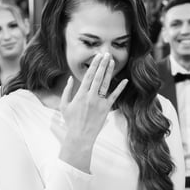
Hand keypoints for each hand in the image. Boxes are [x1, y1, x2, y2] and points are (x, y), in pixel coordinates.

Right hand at [58, 54, 127, 171]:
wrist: (80, 135)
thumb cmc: (71, 121)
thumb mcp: (64, 105)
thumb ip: (67, 91)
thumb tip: (71, 78)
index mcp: (81, 94)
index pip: (89, 76)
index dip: (94, 65)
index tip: (97, 56)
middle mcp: (91, 96)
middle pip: (98, 77)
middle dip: (102, 64)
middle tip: (106, 54)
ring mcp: (99, 102)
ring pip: (106, 84)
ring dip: (109, 72)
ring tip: (112, 61)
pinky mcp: (106, 108)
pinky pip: (114, 96)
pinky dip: (120, 88)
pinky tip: (125, 80)